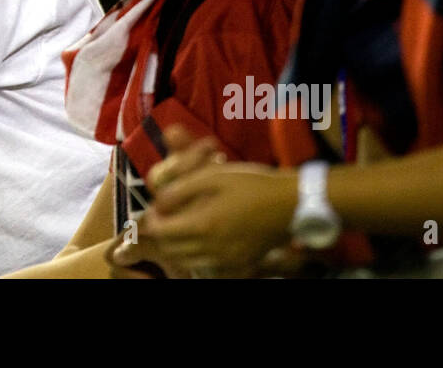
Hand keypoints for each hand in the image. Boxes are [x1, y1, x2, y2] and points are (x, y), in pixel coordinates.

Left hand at [111, 125, 294, 275]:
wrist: (290, 204)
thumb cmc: (251, 185)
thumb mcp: (213, 176)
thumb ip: (181, 189)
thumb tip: (159, 201)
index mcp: (203, 225)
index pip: (161, 232)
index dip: (152, 220)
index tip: (157, 208)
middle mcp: (212, 248)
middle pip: (171, 250)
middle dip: (162, 235)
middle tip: (165, 217)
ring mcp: (226, 259)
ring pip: (187, 261)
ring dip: (177, 246)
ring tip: (182, 226)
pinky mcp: (239, 263)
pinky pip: (208, 265)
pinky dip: (197, 254)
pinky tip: (204, 237)